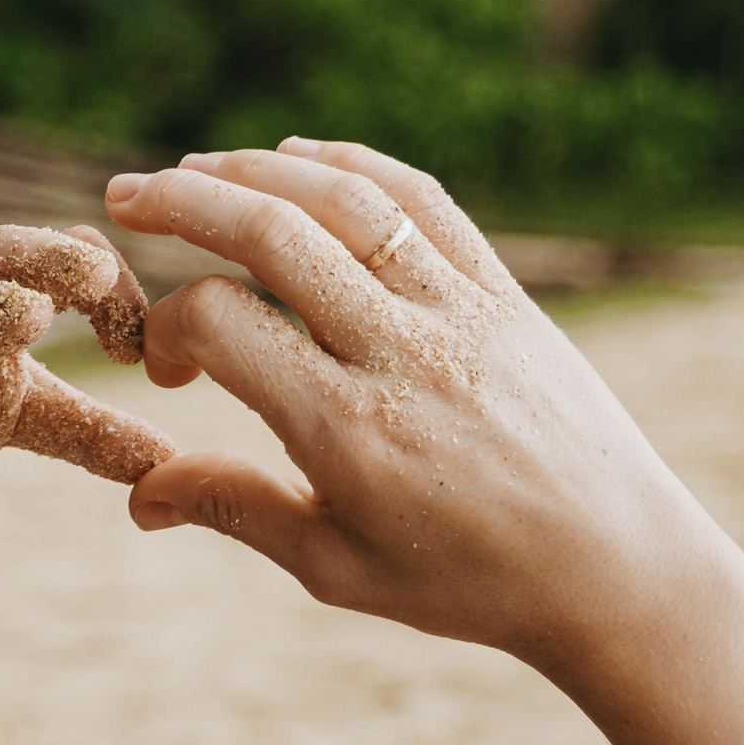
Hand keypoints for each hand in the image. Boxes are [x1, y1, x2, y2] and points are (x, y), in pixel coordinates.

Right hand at [102, 138, 738, 676]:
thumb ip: (238, 510)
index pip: (224, 326)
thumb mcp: (340, 568)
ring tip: (196, 171)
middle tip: (124, 195)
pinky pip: (423, 200)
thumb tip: (137, 495)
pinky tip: (298, 163)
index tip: (163, 366)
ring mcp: (462, 314)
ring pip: (346, 202)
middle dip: (184, 203)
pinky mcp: (506, 293)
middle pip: (274, 237)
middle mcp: (405, 356)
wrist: (619, 569)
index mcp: (352, 433)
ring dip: (258, 171)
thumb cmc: (471, 581)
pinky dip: (353, 167)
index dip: (167, 328)